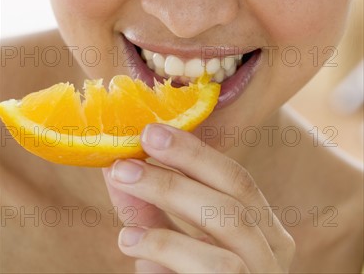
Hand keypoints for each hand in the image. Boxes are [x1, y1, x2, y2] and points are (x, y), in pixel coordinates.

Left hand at [103, 123, 295, 272]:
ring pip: (229, 221)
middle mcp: (274, 250)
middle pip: (236, 192)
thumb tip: (118, 170)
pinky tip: (131, 239)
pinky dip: (168, 245)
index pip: (236, 178)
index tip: (152, 132)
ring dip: (171, 193)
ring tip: (123, 181)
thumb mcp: (175, 248)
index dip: (195, 152)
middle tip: (133, 151)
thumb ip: (154, 212)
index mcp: (265, 229)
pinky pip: (214, 266)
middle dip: (182, 164)